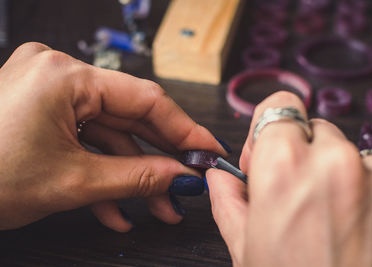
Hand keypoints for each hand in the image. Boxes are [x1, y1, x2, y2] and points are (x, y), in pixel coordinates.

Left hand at [0, 42, 227, 230]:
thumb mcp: (73, 182)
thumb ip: (138, 177)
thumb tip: (180, 177)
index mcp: (64, 77)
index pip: (145, 99)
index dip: (183, 129)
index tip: (207, 151)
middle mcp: (57, 74)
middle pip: (128, 118)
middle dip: (158, 159)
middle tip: (186, 184)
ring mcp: (48, 92)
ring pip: (106, 135)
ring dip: (130, 175)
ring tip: (155, 208)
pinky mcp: (41, 111)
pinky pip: (83, 140)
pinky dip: (101, 174)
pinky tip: (116, 206)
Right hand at [207, 91, 371, 265]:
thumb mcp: (247, 249)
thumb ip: (228, 200)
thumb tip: (218, 177)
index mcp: (283, 169)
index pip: (280, 106)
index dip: (271, 131)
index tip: (272, 155)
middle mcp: (335, 162)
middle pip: (316, 130)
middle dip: (306, 155)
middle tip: (302, 197)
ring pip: (352, 153)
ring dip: (341, 176)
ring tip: (335, 223)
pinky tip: (362, 230)